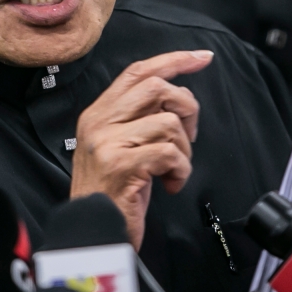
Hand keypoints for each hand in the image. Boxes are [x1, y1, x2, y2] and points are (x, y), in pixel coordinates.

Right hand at [70, 50, 211, 248]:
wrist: (91, 234)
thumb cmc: (112, 193)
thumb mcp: (119, 147)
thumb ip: (137, 118)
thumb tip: (177, 97)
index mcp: (98, 113)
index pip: (137, 71)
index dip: (173, 60)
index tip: (201, 58)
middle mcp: (99, 122)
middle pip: (157, 87)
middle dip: (186, 107)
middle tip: (188, 134)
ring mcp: (108, 142)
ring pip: (168, 122)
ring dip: (184, 149)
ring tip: (173, 169)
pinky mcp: (122, 165)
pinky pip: (170, 153)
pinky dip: (181, 170)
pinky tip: (170, 184)